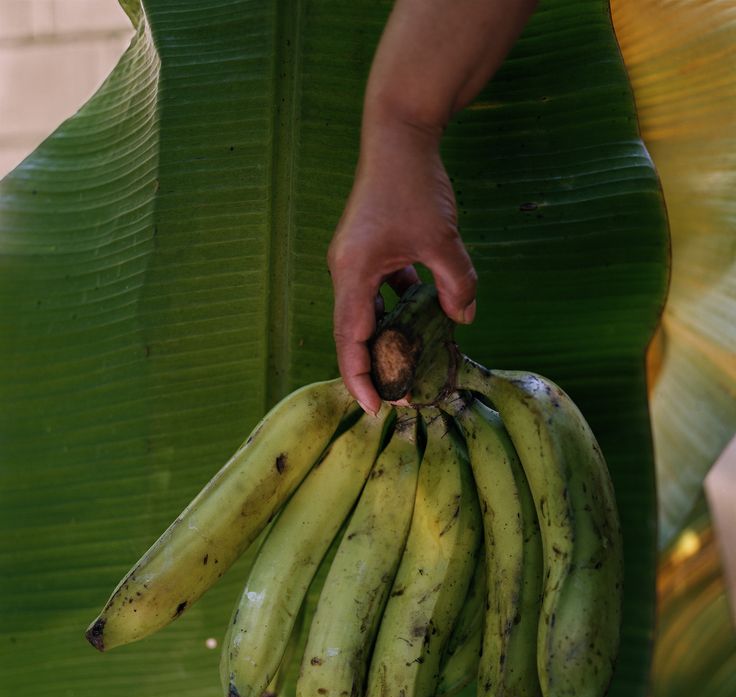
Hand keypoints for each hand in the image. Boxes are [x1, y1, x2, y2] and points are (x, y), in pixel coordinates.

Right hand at [328, 122, 476, 413]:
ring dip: (388, 337)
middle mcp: (346, 271)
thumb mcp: (443, 240)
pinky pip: (378, 290)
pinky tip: (423, 312)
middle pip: (354, 332)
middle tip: (399, 394)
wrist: (399, 133)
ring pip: (368, 312)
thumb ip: (456, 284)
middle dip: (375, 366)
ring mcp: (354, 260)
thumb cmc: (414, 184)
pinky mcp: (367, 250)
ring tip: (410, 363)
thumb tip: (465, 318)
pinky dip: (397, 306)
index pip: (351, 341)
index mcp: (353, 274)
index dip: (361, 379)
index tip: (376, 408)